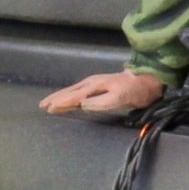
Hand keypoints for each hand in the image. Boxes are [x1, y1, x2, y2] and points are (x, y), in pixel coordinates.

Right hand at [39, 71, 167, 116]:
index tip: (48, 108)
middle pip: (69, 92)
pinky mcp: (99, 87)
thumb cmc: (133, 92)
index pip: (73, 97)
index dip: (60, 103)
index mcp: (94, 86)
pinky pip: (79, 92)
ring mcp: (95, 84)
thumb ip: (99, 102)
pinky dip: (70, 96)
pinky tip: (68, 100)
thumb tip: (81, 104)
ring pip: (73, 91)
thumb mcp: (118, 99)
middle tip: (42, 106)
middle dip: (55, 98)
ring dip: (60, 97)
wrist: (147, 81)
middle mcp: (91, 83)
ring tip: (49, 103)